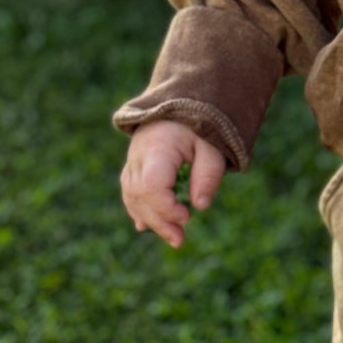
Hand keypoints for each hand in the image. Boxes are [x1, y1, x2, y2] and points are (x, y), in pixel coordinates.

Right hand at [120, 120, 226, 248]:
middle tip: (180, 240)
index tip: (188, 216)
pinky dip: (139, 209)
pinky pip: (130, 191)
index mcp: (157, 147)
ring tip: (172, 238)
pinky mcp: (134, 165)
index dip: (166, 207)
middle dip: (159, 221)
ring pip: (132, 196)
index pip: (151, 185)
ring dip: (150, 219)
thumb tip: (201, 206)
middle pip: (140, 196)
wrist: (180, 102)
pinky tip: (146, 226)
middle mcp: (138, 155)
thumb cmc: (199, 124)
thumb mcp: (212, 145)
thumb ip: (208, 174)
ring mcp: (132, 160)